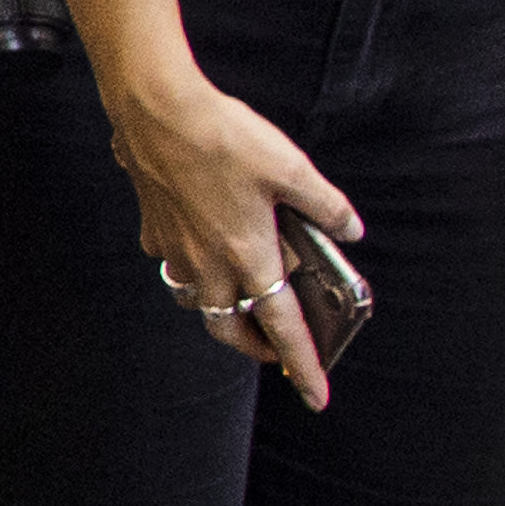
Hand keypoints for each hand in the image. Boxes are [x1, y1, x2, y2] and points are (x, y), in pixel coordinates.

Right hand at [106, 76, 364, 403]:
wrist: (157, 108)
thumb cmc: (224, 137)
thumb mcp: (292, 167)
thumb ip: (326, 205)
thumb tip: (350, 229)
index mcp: (248, 255)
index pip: (282, 327)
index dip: (303, 365)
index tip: (317, 397)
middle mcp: (208, 264)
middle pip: (229, 329)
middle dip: (254, 347)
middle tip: (275, 346)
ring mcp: (176, 248)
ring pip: (198, 299)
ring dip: (221, 307)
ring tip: (240, 292)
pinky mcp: (154, 227)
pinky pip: (175, 261)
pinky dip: (192, 264)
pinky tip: (203, 238)